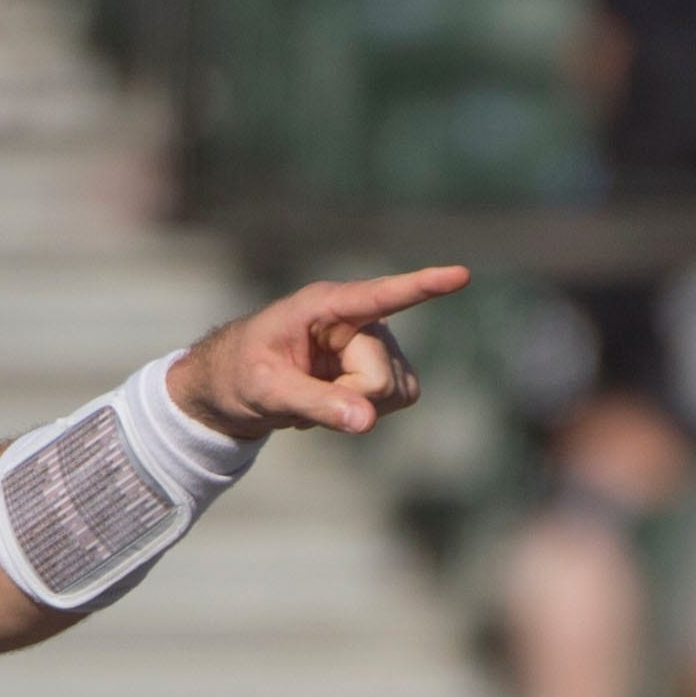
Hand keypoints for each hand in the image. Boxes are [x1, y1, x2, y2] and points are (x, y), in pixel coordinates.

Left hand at [166, 265, 469, 440]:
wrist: (234, 385)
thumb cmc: (241, 374)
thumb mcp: (266, 391)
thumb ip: (314, 403)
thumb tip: (366, 421)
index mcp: (324, 305)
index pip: (379, 296)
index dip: (422, 286)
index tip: (460, 275)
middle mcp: (360, 318)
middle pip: (379, 378)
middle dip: (345, 398)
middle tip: (300, 397)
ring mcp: (378, 342)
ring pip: (394, 392)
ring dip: (353, 406)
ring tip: (314, 394)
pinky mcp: (387, 367)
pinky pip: (400, 399)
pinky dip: (364, 411)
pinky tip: (333, 401)